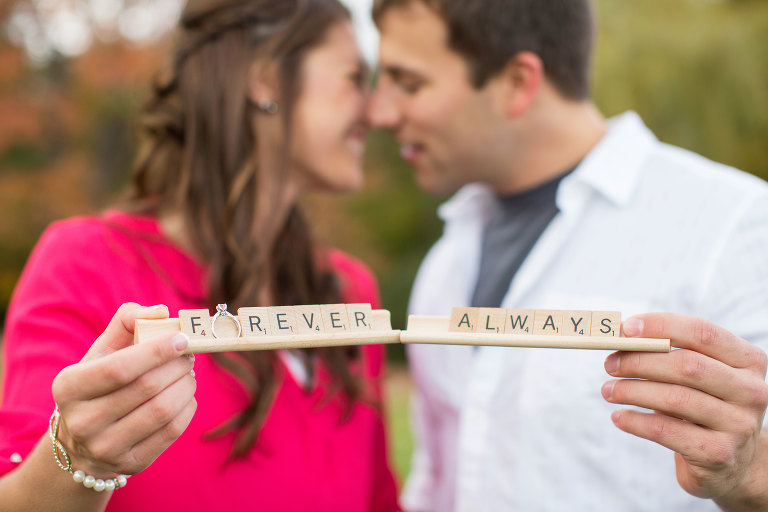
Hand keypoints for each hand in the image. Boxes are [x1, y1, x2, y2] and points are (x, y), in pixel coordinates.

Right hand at [51, 303, 196, 476]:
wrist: (83, 440)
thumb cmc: (100, 381)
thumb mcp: (102, 350)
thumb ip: (128, 321)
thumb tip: (162, 312)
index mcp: (69, 387)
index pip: (119, 369)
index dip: (156, 352)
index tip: (182, 339)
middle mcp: (82, 422)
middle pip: (147, 388)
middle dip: (177, 366)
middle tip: (188, 355)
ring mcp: (105, 448)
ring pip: (163, 411)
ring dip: (186, 386)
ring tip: (188, 373)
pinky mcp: (130, 464)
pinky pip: (172, 431)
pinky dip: (187, 407)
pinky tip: (184, 395)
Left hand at [601, 313, 767, 499]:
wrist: (731, 460)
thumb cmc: (705, 403)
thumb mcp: (700, 374)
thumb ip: (671, 352)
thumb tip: (621, 336)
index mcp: (748, 360)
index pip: (702, 333)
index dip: (661, 326)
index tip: (625, 329)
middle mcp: (751, 391)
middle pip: (687, 366)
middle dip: (640, 361)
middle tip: (610, 364)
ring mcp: (738, 425)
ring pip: (674, 399)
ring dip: (631, 391)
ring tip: (608, 390)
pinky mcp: (718, 454)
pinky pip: (665, 431)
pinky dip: (635, 421)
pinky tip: (618, 417)